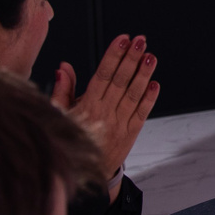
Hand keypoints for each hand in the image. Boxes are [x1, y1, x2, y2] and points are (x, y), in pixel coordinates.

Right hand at [52, 34, 160, 185]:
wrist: (84, 175)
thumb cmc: (71, 139)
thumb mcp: (59, 115)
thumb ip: (63, 91)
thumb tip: (63, 67)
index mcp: (87, 107)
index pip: (102, 75)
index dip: (113, 56)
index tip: (123, 40)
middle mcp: (105, 114)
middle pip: (120, 81)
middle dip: (131, 58)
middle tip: (141, 40)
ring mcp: (119, 124)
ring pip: (133, 94)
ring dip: (143, 74)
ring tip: (151, 57)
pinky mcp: (130, 134)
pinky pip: (141, 113)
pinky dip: (149, 99)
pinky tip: (155, 84)